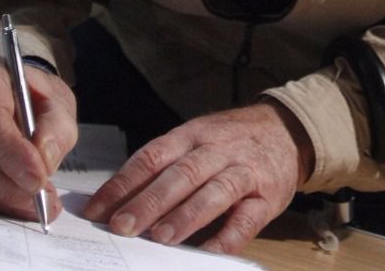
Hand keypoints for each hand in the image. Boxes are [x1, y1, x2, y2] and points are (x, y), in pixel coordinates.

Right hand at [0, 56, 76, 222]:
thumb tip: (43, 161)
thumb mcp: (58, 103)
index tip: (37, 179)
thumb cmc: (33, 98)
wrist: (9, 96)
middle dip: (4, 185)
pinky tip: (10, 202)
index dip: (10, 152)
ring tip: (33, 204)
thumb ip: (56, 129)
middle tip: (40, 200)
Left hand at [82, 101, 313, 253]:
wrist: (288, 130)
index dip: (124, 183)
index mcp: (192, 135)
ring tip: (160, 238)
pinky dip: (227, 238)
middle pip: (180, 174)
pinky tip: (209, 253)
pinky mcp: (267, 196)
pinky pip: (246, 219)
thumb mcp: (197, 139)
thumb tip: (117, 202)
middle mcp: (217, 150)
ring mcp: (244, 171)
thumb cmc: (231, 141)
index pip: (152, 157)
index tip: (97, 209)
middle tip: (121, 226)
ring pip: (214, 192)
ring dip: (186, 215)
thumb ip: (164, 166)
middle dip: (148, 201)